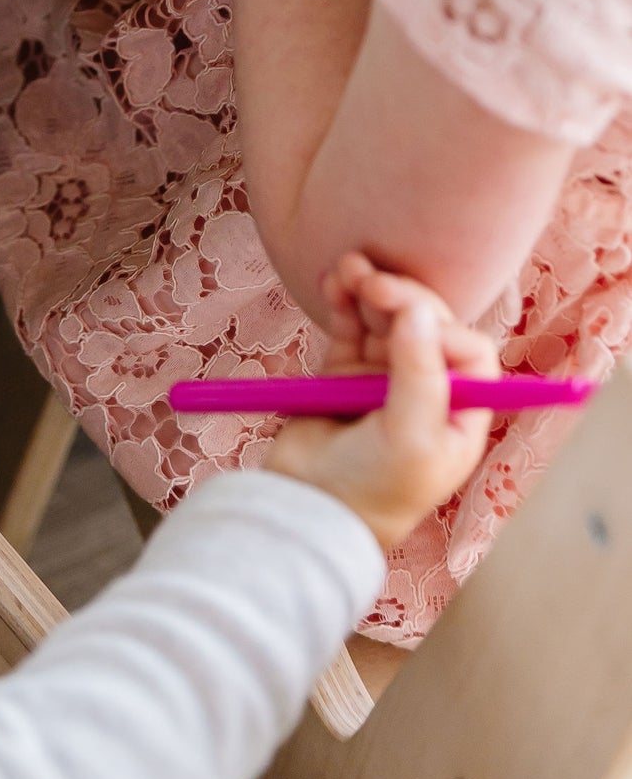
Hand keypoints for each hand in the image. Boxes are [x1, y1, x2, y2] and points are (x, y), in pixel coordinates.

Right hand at [266, 256, 498, 551]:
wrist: (310, 509)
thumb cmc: (374, 488)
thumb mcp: (410, 438)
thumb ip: (419, 374)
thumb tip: (419, 310)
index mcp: (458, 411)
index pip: (468, 350)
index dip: (443, 327)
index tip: (409, 320)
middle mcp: (427, 390)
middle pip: (427, 324)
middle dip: (401, 297)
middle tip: (371, 282)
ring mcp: (383, 378)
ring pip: (384, 318)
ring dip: (368, 288)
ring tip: (346, 269)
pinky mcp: (343, 372)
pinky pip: (348, 325)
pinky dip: (341, 301)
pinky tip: (332, 282)